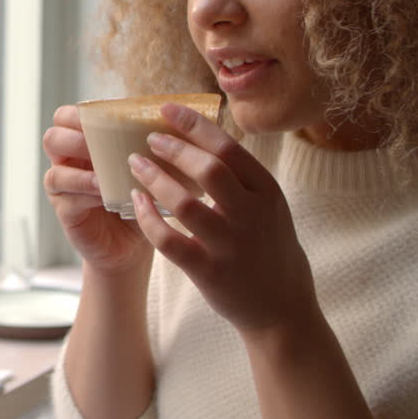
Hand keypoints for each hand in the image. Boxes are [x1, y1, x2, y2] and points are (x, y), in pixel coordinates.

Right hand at [42, 105, 151, 275]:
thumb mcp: (147, 167)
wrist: (133, 242)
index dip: (78, 114)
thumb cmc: (140, 197)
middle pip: (52, 138)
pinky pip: (66, 198)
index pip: (65, 117)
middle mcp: (67, 163)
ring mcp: (63, 189)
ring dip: (80, 171)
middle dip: (74, 138)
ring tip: (103, 174)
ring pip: (54, 171)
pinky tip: (104, 193)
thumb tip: (178, 118)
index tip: (105, 119)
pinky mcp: (65, 211)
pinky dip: (85, 192)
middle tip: (99, 144)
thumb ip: (149, 144)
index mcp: (82, 144)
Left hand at [127, 103, 318, 334]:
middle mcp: (253, 216)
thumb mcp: (269, 206)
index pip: (229, 148)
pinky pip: (169, 241)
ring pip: (185, 204)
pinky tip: (135, 203)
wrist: (283, 309)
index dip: (194, 125)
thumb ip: (241, 176)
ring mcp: (231, 246)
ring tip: (135, 165)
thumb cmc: (268, 247)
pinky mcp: (209, 273)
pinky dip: (147, 219)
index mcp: (268, 193)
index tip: (166, 109)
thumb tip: (199, 132)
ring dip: (155, 179)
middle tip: (149, 139)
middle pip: (210, 170)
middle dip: (173, 149)